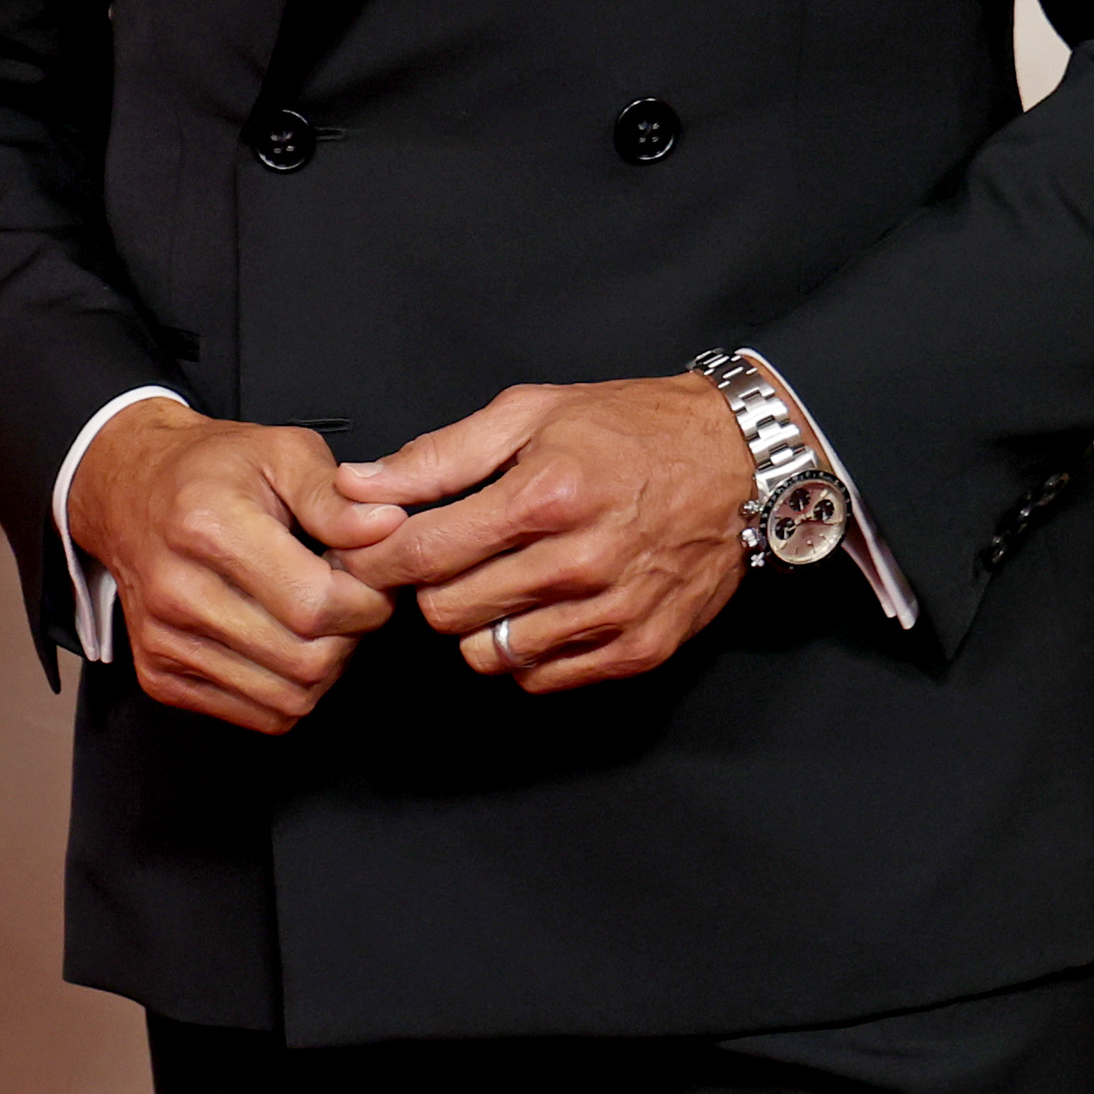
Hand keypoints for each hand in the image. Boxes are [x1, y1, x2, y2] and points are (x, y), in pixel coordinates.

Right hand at [68, 402, 408, 733]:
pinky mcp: (160, 677)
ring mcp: (162, 643)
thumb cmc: (210, 470)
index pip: (316, 605)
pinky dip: (290, 690)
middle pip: (306, 661)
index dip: (368, 601)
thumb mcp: (281, 452)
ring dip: (326, 667)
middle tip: (351, 597)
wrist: (129, 493)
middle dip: (352, 636)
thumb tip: (387, 528)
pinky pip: (258, 715)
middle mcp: (175, 592)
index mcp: (207, 527)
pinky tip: (287, 641)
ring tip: (320, 617)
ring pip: (288, 699)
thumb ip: (335, 497)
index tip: (373, 577)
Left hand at [344, 377, 757, 693]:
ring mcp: (612, 613)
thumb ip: (438, 457)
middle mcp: (579, 562)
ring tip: (500, 580)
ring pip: (488, 653)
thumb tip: (356, 486)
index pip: (423, 553)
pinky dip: (525, 650)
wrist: (737, 462)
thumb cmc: (628, 430)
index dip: (379, 557)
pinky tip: (540, 607)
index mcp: (545, 496)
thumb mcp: (530, 415)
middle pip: (446, 612)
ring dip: (478, 622)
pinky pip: (540, 678)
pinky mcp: (638, 649)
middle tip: (447, 559)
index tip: (369, 552)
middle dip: (430, 587)